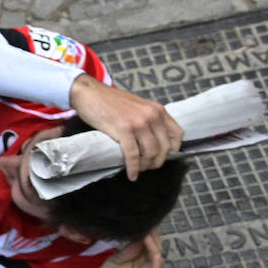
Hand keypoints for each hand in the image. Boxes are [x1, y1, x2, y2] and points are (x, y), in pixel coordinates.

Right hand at [68, 75, 182, 179]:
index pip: (177, 134)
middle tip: (148, 167)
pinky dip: (133, 168)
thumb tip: (154, 139)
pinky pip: (133, 155)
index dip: (172, 150)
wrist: (90, 93)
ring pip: (150, 153)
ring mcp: (139, 122)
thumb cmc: (110, 101)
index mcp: (157, 109)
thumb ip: (148, 118)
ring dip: (145, 166)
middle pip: (165, 148)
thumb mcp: (138, 106)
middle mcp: (152, 115)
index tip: (162, 156)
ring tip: (138, 170)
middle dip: (157, 161)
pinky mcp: (124, 129)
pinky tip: (131, 174)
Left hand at [69, 231, 163, 267]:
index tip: (148, 219)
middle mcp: (146, 267)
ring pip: (157, 260)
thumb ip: (129, 249)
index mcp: (139, 259)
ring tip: (151, 235)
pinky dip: (156, 265)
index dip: (149, 232)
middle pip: (155, 249)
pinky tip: (155, 255)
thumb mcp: (116, 260)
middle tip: (151, 223)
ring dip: (155, 247)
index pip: (148, 243)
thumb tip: (140, 233)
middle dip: (154, 237)